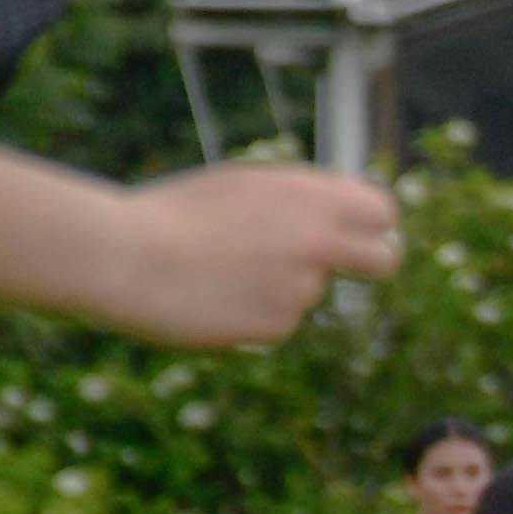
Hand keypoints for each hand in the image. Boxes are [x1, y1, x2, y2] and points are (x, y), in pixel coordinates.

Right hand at [108, 163, 399, 346]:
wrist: (128, 256)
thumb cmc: (177, 212)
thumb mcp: (244, 186)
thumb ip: (300, 201)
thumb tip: (338, 219)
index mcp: (312, 197)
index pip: (383, 211)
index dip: (372, 222)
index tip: (360, 230)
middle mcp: (319, 242)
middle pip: (384, 259)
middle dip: (372, 261)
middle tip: (345, 264)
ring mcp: (302, 289)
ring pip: (310, 290)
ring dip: (281, 284)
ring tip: (221, 268)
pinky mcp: (278, 326)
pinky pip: (277, 318)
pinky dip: (253, 311)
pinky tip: (213, 295)